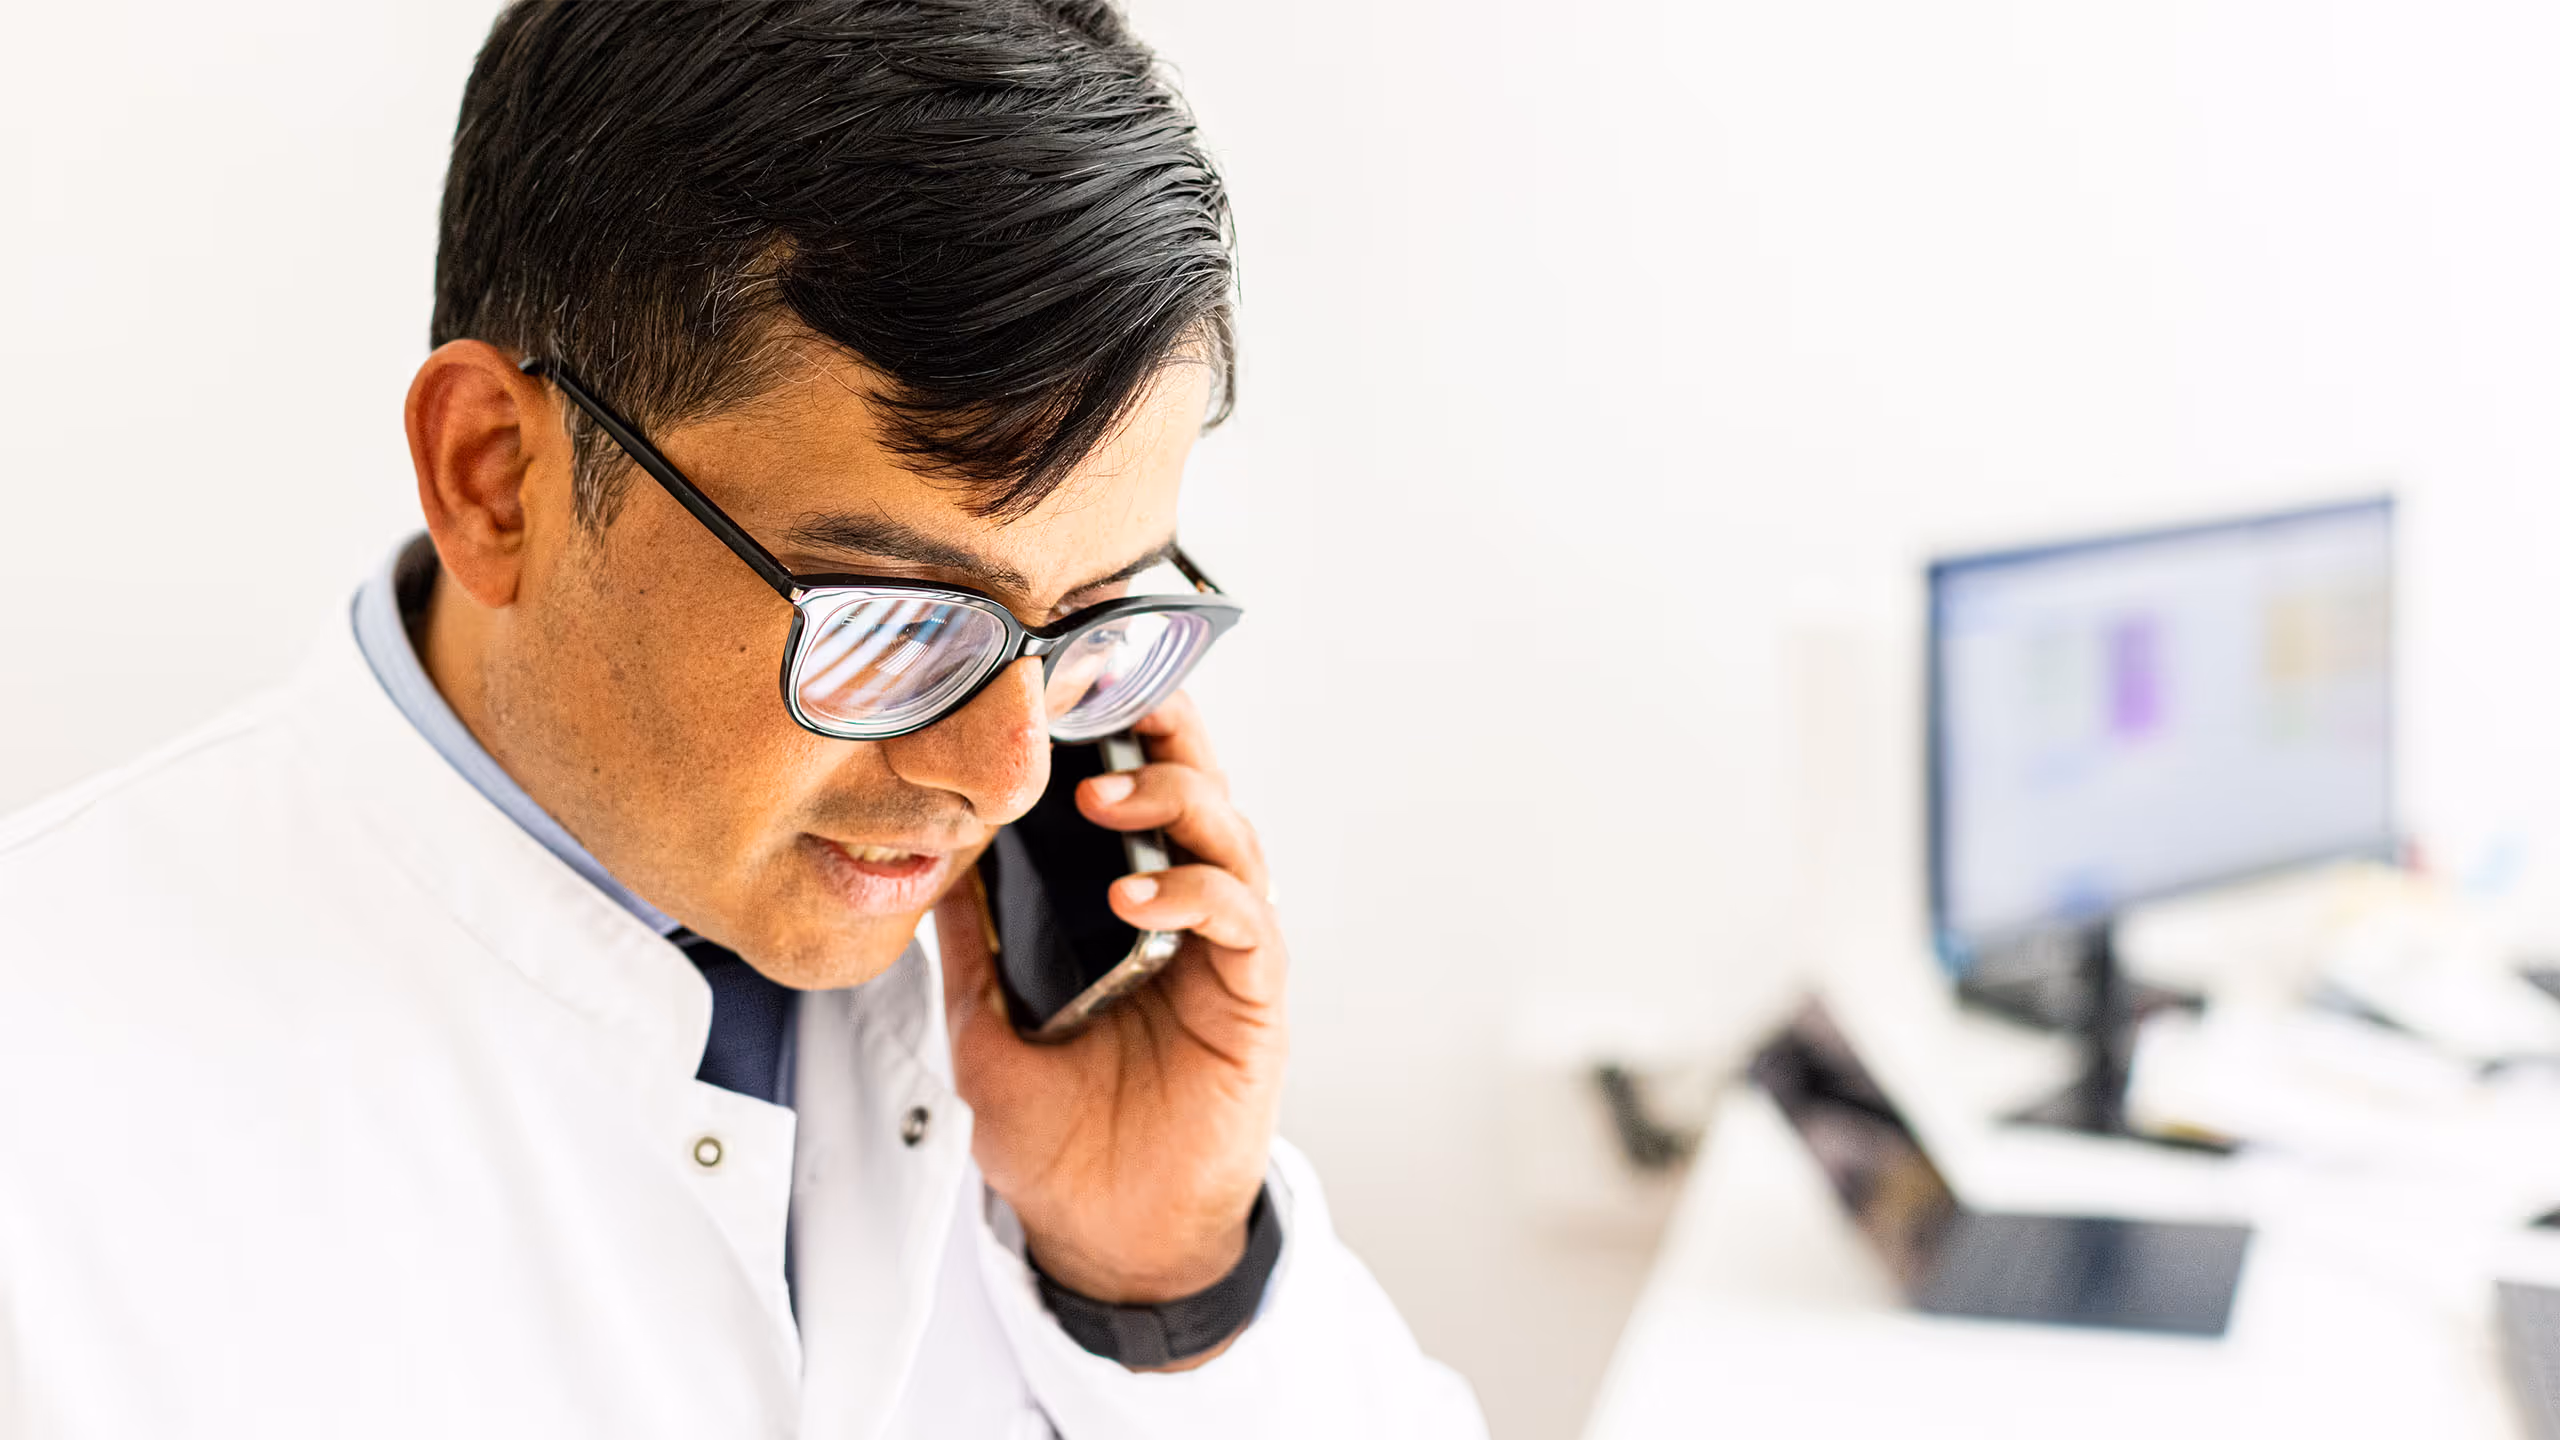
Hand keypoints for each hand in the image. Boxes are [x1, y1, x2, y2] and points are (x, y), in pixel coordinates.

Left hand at [936, 692, 1285, 1348]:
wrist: (1103, 1236)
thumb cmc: (1059, 1136)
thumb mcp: (984, 1023)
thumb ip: (969, 944)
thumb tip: (928, 860)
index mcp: (1128, 904)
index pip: (1134, 788)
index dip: (1115, 725)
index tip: (1068, 670)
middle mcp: (1184, 912)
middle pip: (1197, 784)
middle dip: (1161, 728)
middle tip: (1106, 692)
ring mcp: (1224, 953)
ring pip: (1230, 835)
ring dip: (1173, 801)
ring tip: (1105, 800)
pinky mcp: (1251, 1001)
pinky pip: (1243, 923)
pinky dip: (1195, 894)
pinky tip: (1137, 897)